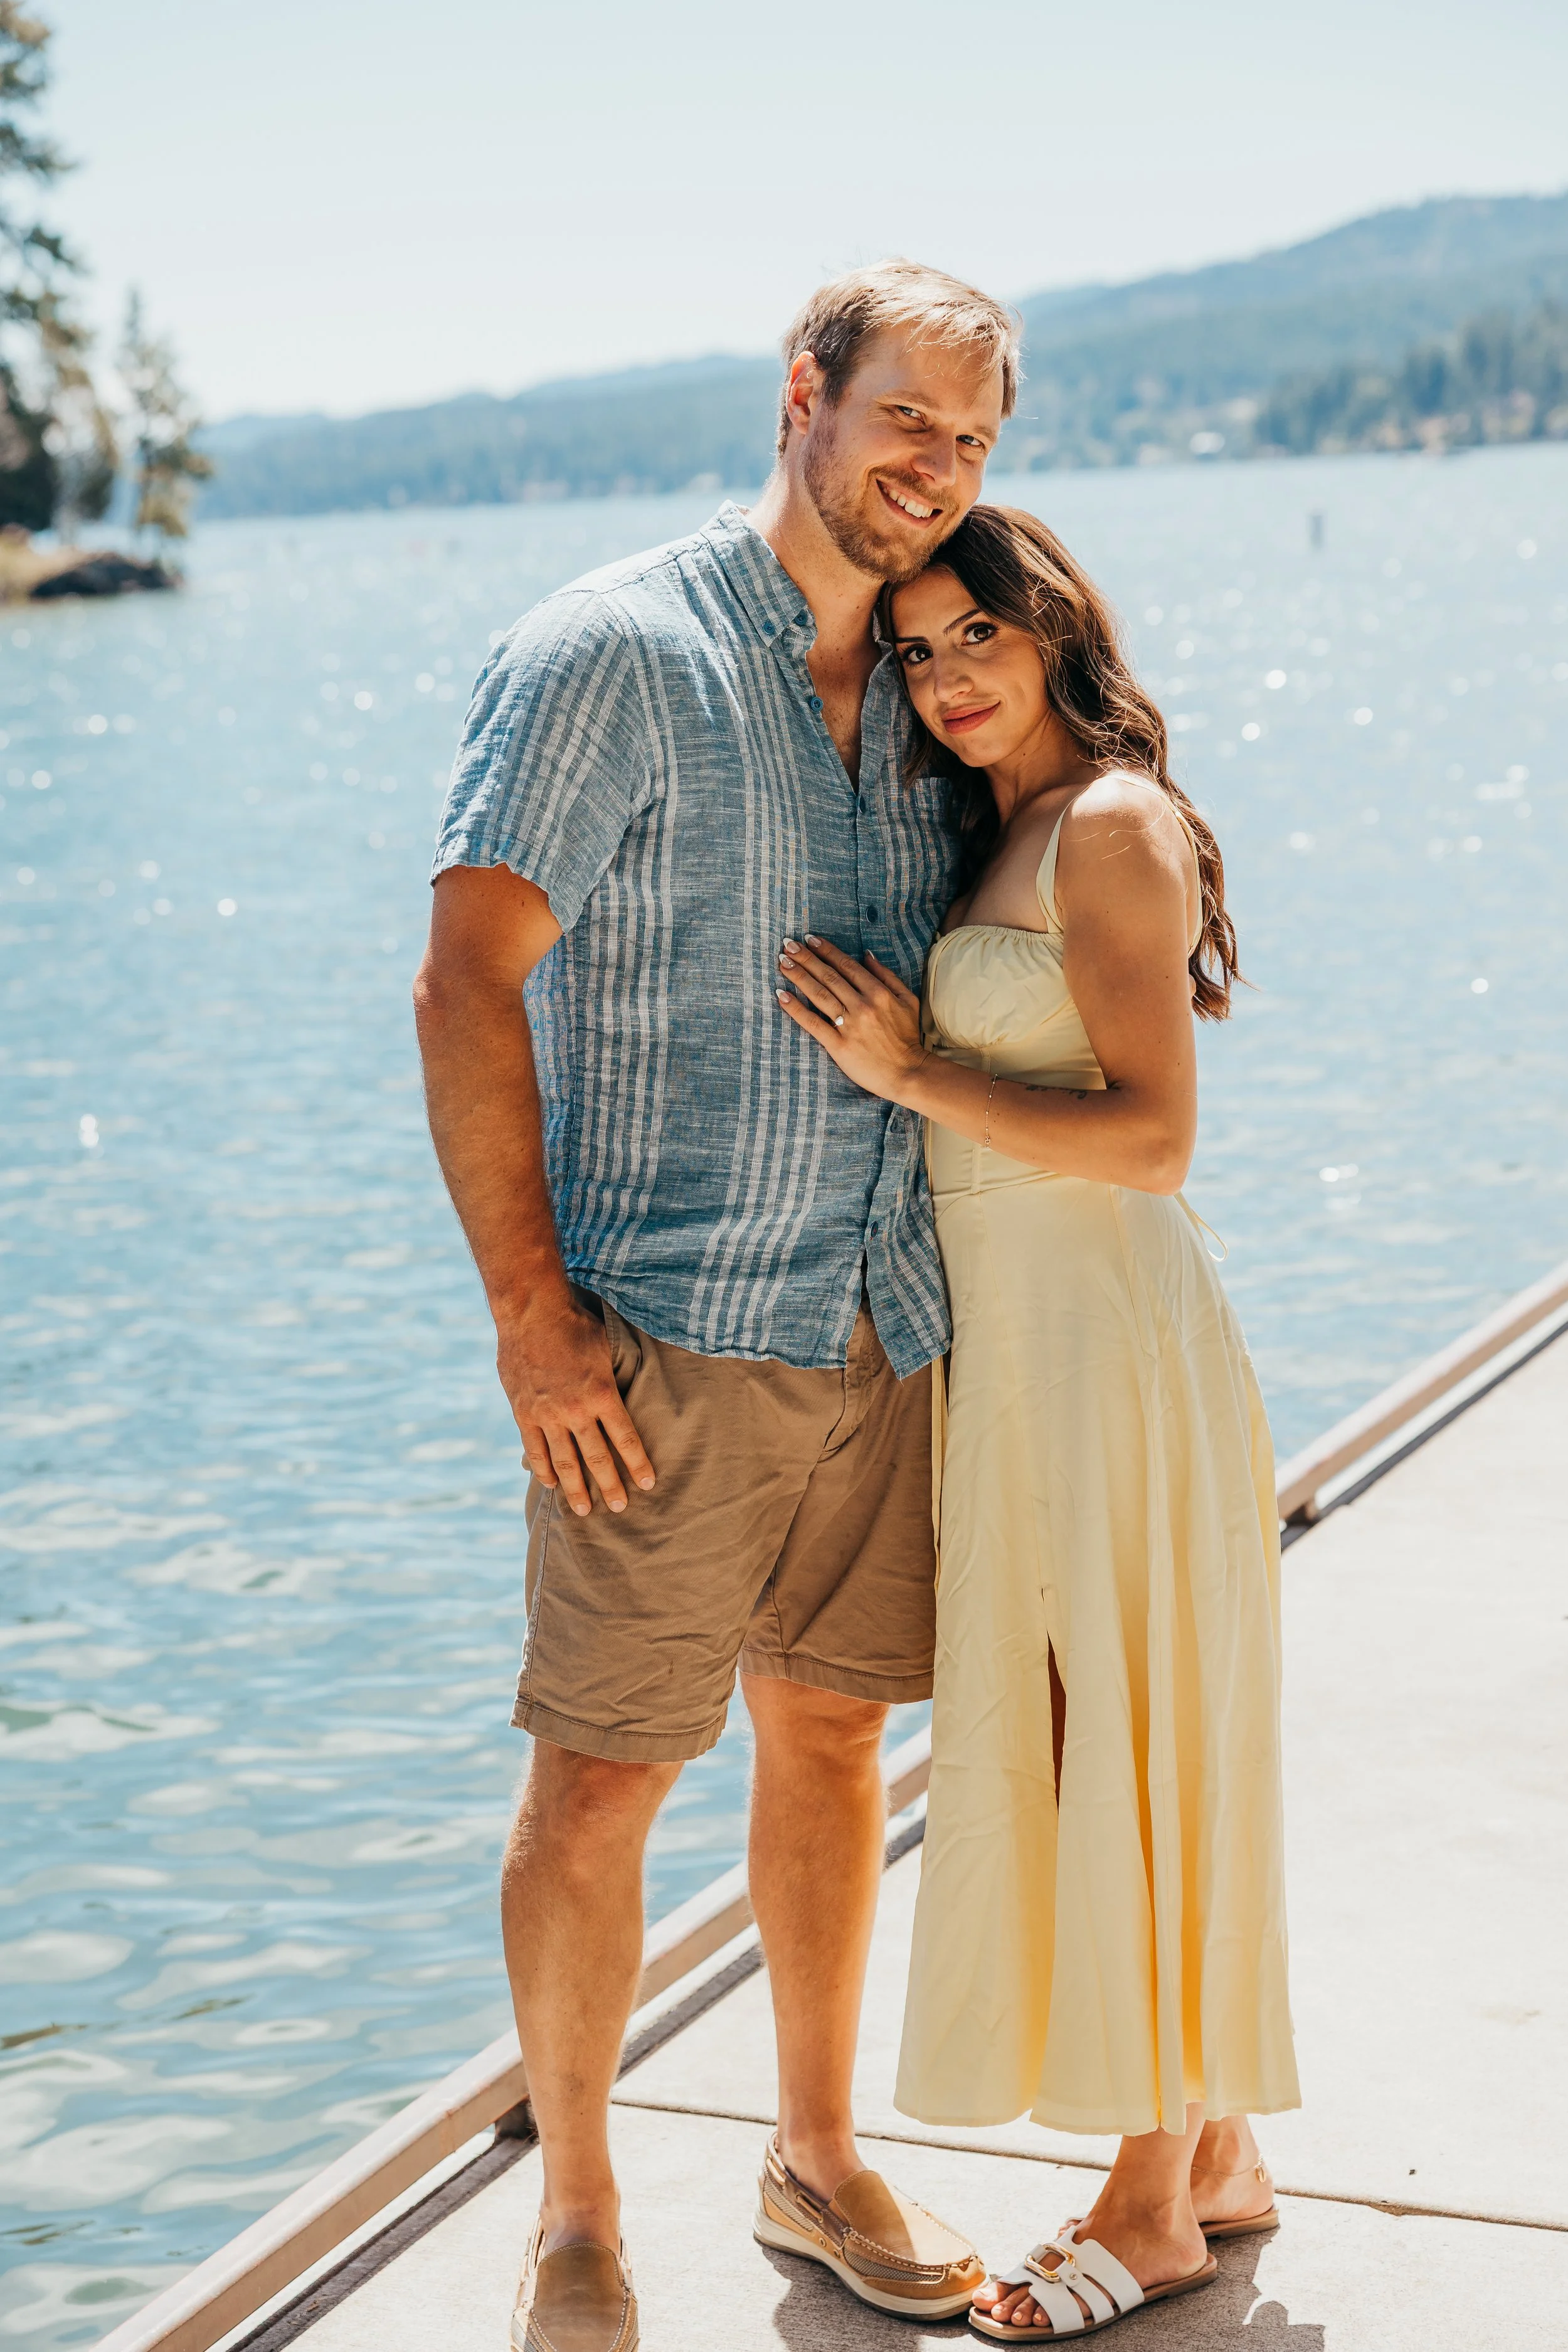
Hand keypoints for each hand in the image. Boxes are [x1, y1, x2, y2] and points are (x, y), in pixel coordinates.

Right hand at [495, 1291, 655, 1516]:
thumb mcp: (608, 1346)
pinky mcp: (524, 1413)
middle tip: (619, 1508)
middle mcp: (576, 1410)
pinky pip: (535, 1449)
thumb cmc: (576, 1324)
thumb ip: (616, 1375)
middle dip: (610, 1486)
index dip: (637, 1464)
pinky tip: (551, 1484)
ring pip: (565, 1461)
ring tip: (584, 1510)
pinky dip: (544, 1469)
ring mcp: (548, 1414)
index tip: (647, 1484)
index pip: (626, 1439)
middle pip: (597, 1458)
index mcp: (602, 1394)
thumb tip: (631, 1388)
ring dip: (576, 1488)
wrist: (531, 1311)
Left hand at [776, 935, 926, 1102]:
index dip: (826, 950)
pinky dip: (796, 1009)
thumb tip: (866, 954)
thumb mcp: (908, 1000)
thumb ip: (887, 976)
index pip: (846, 965)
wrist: (908, 1072)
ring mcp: (849, 1026)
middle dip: (806, 958)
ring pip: (819, 995)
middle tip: (787, 945)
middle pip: (828, 976)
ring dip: (798, 976)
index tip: (809, 939)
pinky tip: (782, 995)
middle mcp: (862, 1006)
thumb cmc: (907, 1036)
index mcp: (879, 993)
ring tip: (782, 962)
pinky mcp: (839, 1046)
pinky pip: (813, 1024)